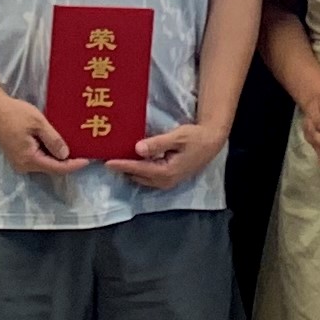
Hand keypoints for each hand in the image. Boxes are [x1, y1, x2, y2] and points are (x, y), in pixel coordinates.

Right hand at [0, 96, 90, 176]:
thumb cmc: (16, 113)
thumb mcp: (38, 123)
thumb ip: (53, 139)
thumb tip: (66, 155)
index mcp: (29, 159)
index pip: (56, 168)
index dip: (73, 166)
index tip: (88, 160)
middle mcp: (23, 166)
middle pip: (50, 168)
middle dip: (66, 162)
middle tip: (83, 152)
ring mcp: (19, 162)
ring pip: (44, 164)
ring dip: (57, 157)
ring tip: (73, 148)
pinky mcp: (17, 156)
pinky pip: (37, 158)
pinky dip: (48, 153)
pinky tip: (56, 144)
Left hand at [108, 112, 230, 190]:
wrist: (211, 142)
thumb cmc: (195, 137)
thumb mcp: (177, 137)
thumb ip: (157, 143)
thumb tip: (137, 148)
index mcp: (166, 172)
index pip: (139, 169)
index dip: (123, 165)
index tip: (108, 162)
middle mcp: (165, 181)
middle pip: (138, 176)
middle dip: (123, 168)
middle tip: (108, 158)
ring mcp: (167, 182)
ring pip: (143, 178)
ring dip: (130, 170)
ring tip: (117, 159)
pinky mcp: (169, 178)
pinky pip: (148, 177)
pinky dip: (139, 170)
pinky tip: (133, 161)